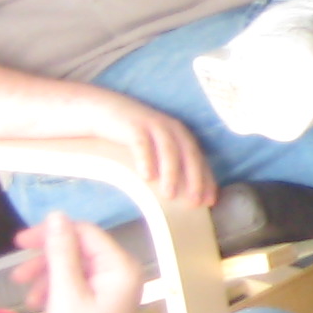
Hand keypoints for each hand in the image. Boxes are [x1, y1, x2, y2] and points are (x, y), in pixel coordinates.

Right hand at [13, 213, 144, 312]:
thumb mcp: (65, 293)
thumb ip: (61, 252)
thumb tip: (56, 216)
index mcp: (121, 267)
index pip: (86, 233)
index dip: (52, 233)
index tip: (18, 243)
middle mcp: (122, 274)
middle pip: (80, 249)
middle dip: (47, 258)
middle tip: (17, 275)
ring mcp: (113, 290)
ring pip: (75, 268)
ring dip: (47, 276)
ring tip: (27, 296)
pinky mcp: (101, 305)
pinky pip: (76, 285)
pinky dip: (55, 290)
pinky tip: (37, 304)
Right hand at [86, 89, 213, 209]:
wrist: (103, 109)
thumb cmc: (132, 136)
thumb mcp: (154, 149)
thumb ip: (168, 165)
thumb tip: (179, 195)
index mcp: (182, 135)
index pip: (200, 160)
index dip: (206, 180)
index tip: (209, 201)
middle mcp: (172, 128)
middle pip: (190, 154)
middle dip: (195, 179)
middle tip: (194, 203)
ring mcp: (153, 124)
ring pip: (169, 149)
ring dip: (172, 173)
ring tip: (169, 195)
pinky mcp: (133, 124)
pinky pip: (142, 143)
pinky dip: (147, 159)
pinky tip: (147, 177)